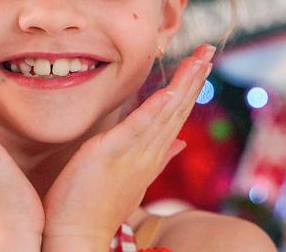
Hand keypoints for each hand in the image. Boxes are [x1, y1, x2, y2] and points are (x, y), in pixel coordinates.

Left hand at [41, 44, 215, 249]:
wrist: (77, 236)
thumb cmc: (97, 206)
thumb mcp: (132, 178)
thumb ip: (158, 158)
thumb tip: (180, 144)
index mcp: (151, 156)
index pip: (176, 117)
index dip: (190, 90)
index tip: (201, 65)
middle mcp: (149, 153)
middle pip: (177, 110)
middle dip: (194, 79)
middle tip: (208, 51)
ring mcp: (134, 154)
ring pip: (165, 114)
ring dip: (183, 85)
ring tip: (199, 59)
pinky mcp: (112, 153)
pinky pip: (139, 127)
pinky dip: (156, 109)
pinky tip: (170, 91)